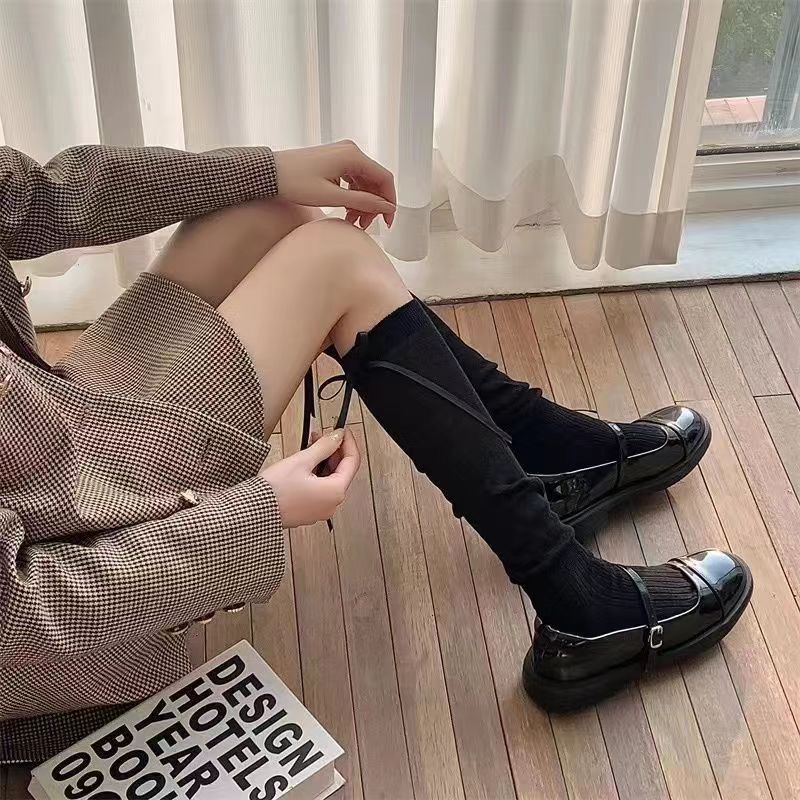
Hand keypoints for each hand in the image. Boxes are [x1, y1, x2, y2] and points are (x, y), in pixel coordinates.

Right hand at [259, 428, 360, 527]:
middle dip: (334, 450)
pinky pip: (320, 488)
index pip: (353, 461)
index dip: (348, 442)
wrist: (253, 512)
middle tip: (323, 435)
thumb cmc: (274, 491)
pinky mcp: (308, 510)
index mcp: (335, 492)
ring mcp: (320, 509)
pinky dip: (317, 473)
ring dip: (324, 460)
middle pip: (342, 470)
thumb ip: (324, 446)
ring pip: (330, 478)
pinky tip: (306, 462)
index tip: (342, 430)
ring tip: (311, 445)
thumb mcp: (302, 461)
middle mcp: (331, 503)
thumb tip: (337, 436)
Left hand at [274, 141, 395, 229]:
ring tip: (353, 222)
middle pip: (374, 181)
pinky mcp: (333, 160)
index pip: (384, 178)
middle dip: (373, 205)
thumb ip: (362, 201)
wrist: (268, 172)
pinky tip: (346, 210)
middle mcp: (350, 150)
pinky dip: (352, 196)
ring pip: (363, 182)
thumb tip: (387, 208)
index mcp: (353, 155)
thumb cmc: (295, 182)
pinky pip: (352, 179)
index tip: (387, 222)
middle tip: (365, 226)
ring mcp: (342, 154)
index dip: (389, 202)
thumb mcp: (331, 196)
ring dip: (362, 203)